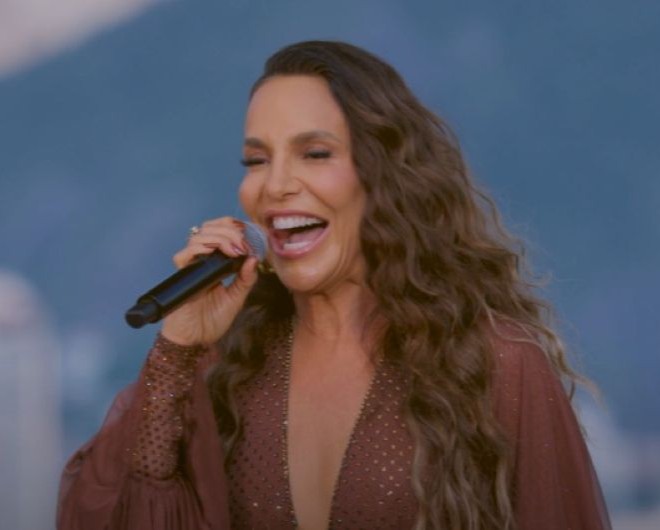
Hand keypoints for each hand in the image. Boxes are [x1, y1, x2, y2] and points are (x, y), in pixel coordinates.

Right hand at [160, 217, 259, 345]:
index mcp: (217, 262)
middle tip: (244, 244)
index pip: (222, 231)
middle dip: (230, 230)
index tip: (251, 234)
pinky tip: (214, 254)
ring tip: (234, 250)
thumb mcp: (237, 298)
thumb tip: (254, 258)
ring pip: (199, 236)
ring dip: (219, 238)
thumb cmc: (213, 320)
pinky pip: (184, 254)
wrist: (195, 338)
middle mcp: (203, 259)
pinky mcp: (181, 275)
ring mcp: (192, 266)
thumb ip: (246, 279)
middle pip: (210, 228)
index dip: (234, 227)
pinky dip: (199, 248)